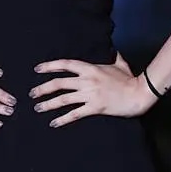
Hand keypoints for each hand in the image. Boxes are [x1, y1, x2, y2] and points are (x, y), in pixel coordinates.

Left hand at [29, 52, 156, 127]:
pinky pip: (74, 114)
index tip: (37, 69)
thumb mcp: (119, 63)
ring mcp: (90, 94)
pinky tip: (53, 123)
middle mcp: (87, 80)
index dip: (49, 66)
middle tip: (32, 93)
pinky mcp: (95, 107)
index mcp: (90, 68)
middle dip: (43, 88)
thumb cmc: (129, 78)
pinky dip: (62, 119)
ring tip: (38, 108)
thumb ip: (112, 55)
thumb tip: (112, 48)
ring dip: (48, 104)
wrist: (138, 93)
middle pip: (59, 83)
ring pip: (63, 99)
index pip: (65, 64)